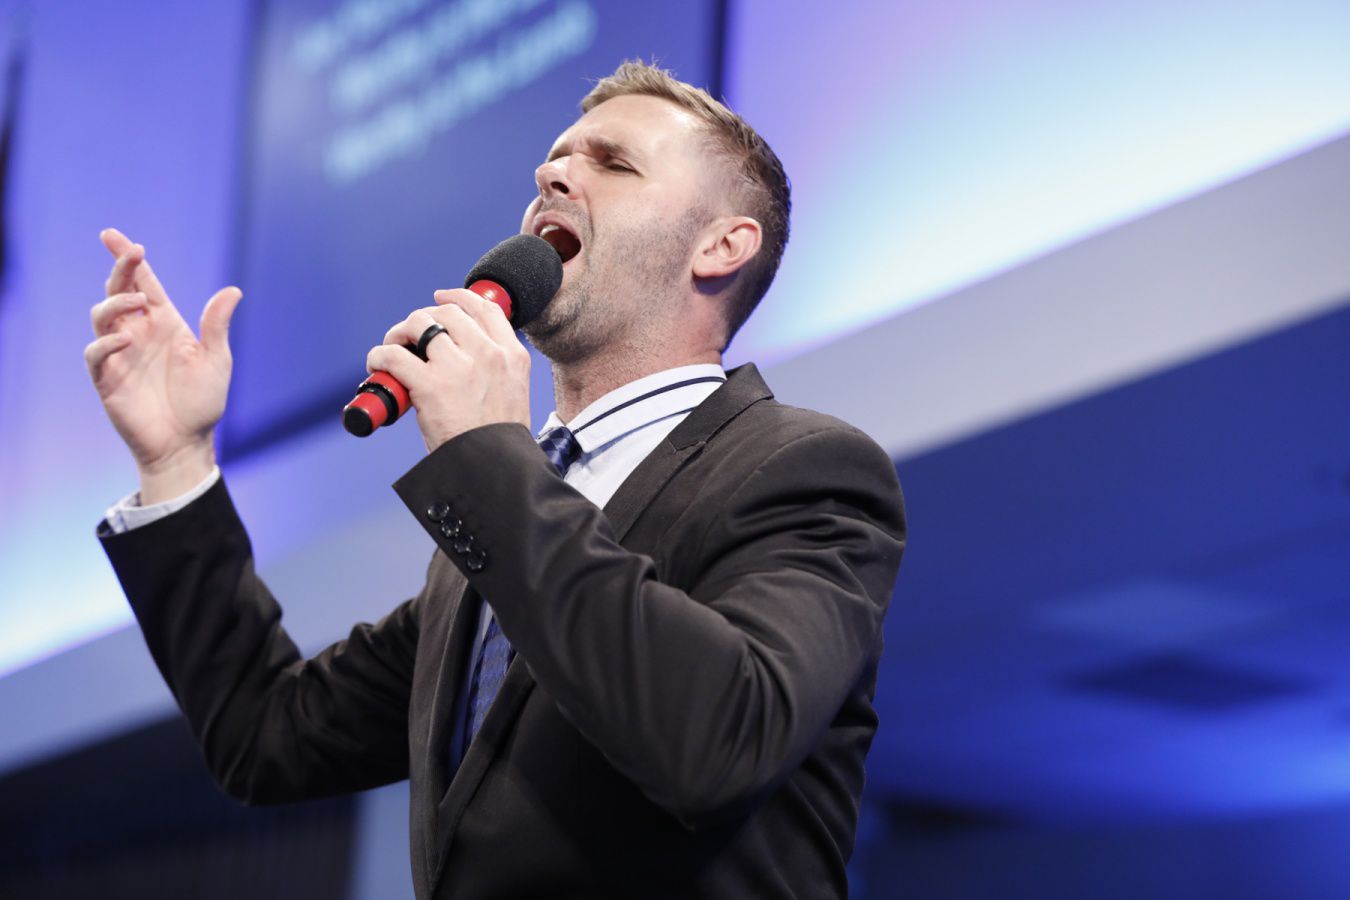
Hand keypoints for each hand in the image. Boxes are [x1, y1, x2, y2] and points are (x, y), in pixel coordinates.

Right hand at [85, 228, 242, 502]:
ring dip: (115, 302)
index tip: (116, 236)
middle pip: (119, 290)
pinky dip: (105, 343)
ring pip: (102, 315)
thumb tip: (234, 291)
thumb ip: (217, 325)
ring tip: (137, 300)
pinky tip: (123, 341)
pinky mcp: (108, 378)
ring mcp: (120, 354)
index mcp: (164, 323)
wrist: (187, 443)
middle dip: (120, 267)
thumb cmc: (203, 402)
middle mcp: (139, 333)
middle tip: (129, 251)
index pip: (143, 282)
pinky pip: (96, 354)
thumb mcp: (216, 360)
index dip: (129, 259)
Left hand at [367, 289, 531, 452]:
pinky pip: (394, 355)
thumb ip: (497, 368)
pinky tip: (378, 366)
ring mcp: (459, 367)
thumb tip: (464, 355)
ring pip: (419, 323)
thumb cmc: (498, 438)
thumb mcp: (513, 391)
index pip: (484, 308)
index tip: (441, 298)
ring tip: (393, 348)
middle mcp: (488, 354)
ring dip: (400, 332)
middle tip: (410, 335)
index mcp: (511, 355)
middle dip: (423, 318)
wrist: (494, 467)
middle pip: (447, 312)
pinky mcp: (431, 385)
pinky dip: (380, 356)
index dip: (458, 297)